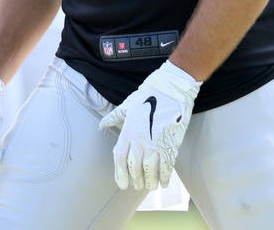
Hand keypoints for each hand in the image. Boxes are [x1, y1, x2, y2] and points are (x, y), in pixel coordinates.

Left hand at [99, 60, 201, 190]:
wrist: (172, 87)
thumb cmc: (150, 94)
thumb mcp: (128, 104)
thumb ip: (115, 117)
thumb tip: (101, 124)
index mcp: (128, 131)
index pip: (120, 159)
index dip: (120, 174)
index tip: (122, 184)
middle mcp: (139, 139)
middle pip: (135, 167)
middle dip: (136, 180)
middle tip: (138, 186)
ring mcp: (155, 142)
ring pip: (150, 169)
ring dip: (150, 181)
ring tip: (151, 186)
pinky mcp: (171, 142)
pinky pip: (166, 165)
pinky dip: (164, 176)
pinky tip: (164, 181)